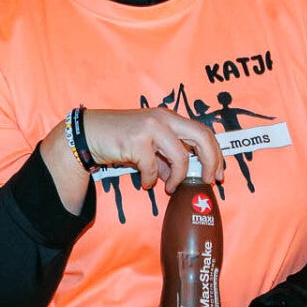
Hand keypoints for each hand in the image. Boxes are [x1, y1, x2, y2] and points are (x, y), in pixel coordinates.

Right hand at [80, 108, 223, 190]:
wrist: (88, 134)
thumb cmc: (119, 139)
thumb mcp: (147, 147)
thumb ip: (165, 159)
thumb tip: (178, 176)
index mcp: (170, 118)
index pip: (204, 132)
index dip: (216, 154)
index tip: (218, 174)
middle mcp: (164, 118)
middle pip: (202, 137)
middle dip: (211, 161)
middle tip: (208, 180)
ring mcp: (151, 127)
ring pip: (181, 156)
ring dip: (179, 177)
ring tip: (170, 188)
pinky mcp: (136, 140)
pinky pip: (153, 168)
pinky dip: (151, 180)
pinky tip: (145, 182)